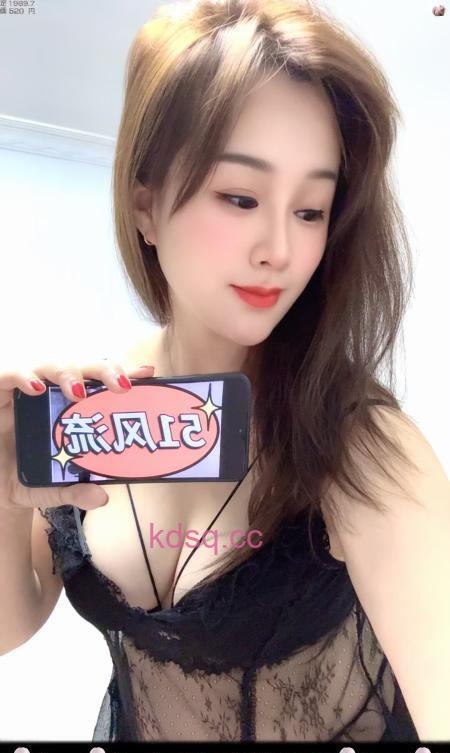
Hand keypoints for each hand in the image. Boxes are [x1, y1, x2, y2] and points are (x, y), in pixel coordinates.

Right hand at [0, 359, 154, 512]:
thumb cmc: (25, 478)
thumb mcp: (53, 488)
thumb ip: (75, 491)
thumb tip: (101, 497)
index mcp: (71, 410)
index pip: (101, 384)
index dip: (124, 374)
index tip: (147, 374)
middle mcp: (51, 394)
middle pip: (81, 368)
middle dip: (103, 370)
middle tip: (121, 386)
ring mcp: (25, 391)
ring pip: (49, 365)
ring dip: (67, 373)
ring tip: (79, 391)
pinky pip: (8, 375)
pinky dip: (22, 376)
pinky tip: (36, 387)